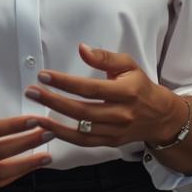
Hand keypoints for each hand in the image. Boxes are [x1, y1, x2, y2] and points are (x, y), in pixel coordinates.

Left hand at [25, 44, 185, 147]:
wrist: (160, 116)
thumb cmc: (140, 86)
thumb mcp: (128, 65)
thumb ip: (105, 57)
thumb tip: (82, 49)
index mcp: (126, 92)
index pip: (89, 88)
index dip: (64, 82)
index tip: (44, 75)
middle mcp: (121, 114)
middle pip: (81, 110)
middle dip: (53, 101)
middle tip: (32, 91)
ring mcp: (115, 131)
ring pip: (80, 129)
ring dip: (54, 122)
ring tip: (34, 114)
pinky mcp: (110, 142)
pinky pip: (84, 142)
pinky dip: (65, 137)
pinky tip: (49, 129)